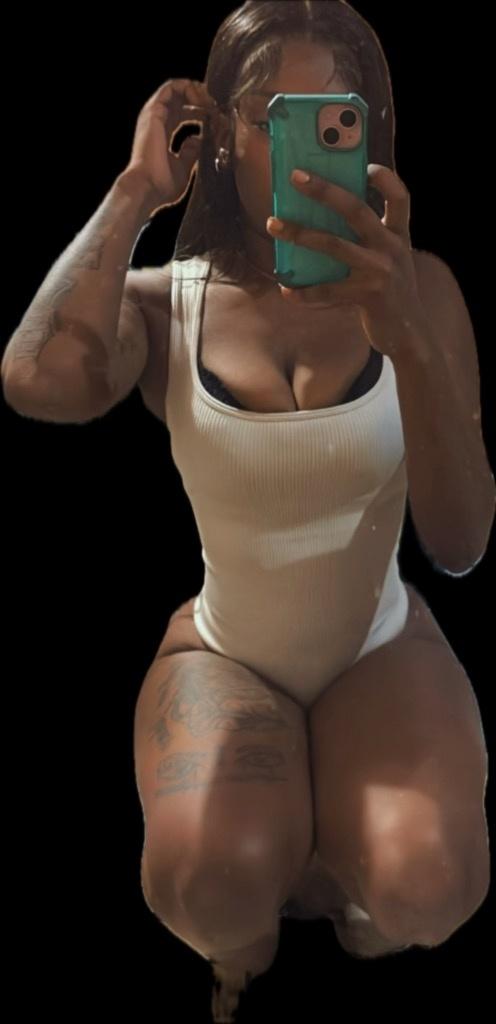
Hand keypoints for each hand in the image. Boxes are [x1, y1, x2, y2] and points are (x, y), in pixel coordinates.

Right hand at [123, 78, 216, 211]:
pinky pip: (171, 87)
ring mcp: (154, 114)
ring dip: (197, 92)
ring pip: (177, 89)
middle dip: (202, 99)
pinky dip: (188, 89)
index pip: (183, 113)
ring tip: (212, 103)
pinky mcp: (154, 110)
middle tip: (218, 108)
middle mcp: (158, 121)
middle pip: (181, 99)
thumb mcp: (184, 167)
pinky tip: (202, 101)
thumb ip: (192, 151)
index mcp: (163, 133)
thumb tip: (201, 140)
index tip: (218, 119)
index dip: (202, 112)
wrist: (147, 186)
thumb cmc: (162, 184)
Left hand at [266, 165, 428, 359]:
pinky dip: (304, 292)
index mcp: (399, 234)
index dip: (385, 179)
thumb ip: (368, 240)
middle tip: (295, 176)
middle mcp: (392, 248)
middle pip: (356, 209)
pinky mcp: (367, 296)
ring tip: (274, 224)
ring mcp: (380, 271)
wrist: (410, 334)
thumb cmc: (390, 292)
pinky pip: (327, 290)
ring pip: (333, 245)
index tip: (366, 165)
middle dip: (324, 190)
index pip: (400, 197)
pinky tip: (287, 289)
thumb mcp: (390, 260)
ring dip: (300, 233)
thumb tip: (321, 219)